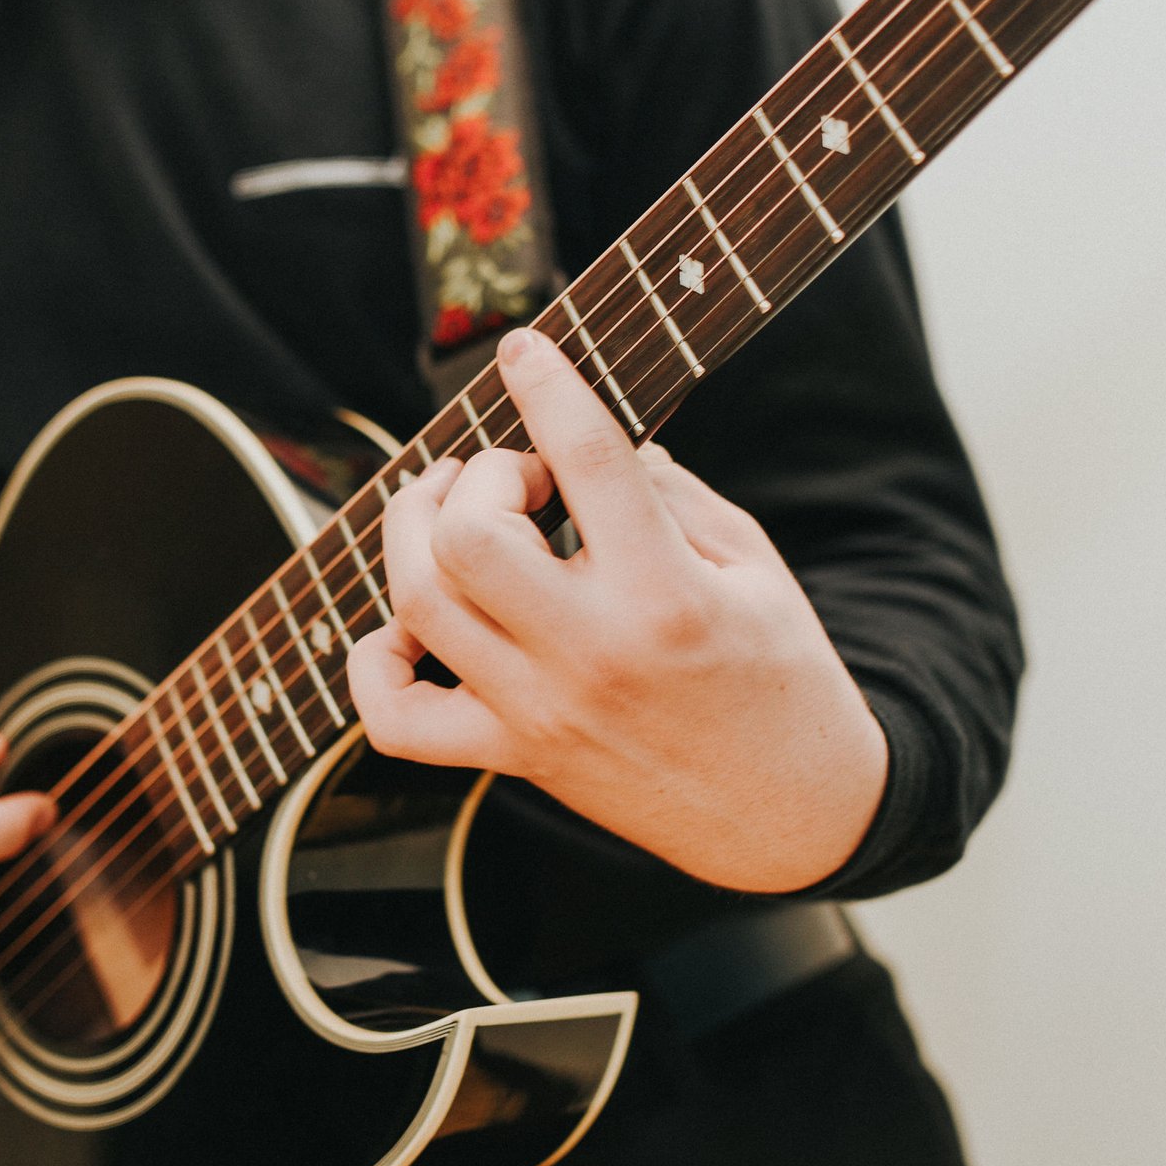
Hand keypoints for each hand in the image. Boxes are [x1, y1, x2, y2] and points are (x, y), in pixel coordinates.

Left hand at [350, 328, 888, 892]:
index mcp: (668, 596)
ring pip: (421, 606)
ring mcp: (541, 712)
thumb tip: (587, 440)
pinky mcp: (515, 755)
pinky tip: (412, 623)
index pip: (588, 462)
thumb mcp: (754, 564)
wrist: (789, 816)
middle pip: (467, 539)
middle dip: (476, 479)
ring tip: (458, 512)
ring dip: (417, 534)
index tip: (525, 350)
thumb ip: (669, 494)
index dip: (548, 386)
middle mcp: (592, 655)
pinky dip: (376, 661)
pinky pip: (398, 720)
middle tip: (515, 477)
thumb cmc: (782, 676)